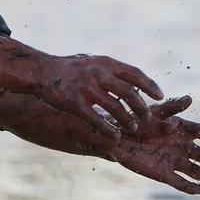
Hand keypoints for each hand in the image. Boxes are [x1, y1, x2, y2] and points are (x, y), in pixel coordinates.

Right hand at [36, 54, 163, 138]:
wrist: (39, 70)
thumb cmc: (70, 68)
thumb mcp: (93, 62)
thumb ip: (112, 71)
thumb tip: (136, 80)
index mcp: (105, 63)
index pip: (135, 73)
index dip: (149, 86)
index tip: (160, 96)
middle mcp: (98, 73)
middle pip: (129, 93)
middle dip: (141, 108)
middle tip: (148, 118)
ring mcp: (86, 88)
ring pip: (116, 108)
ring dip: (127, 120)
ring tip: (134, 128)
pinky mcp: (74, 103)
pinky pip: (96, 119)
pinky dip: (108, 129)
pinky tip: (116, 137)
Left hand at [110, 95, 199, 193]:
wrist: (117, 137)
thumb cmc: (136, 120)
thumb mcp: (155, 111)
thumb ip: (172, 107)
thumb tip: (189, 99)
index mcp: (184, 129)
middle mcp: (183, 146)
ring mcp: (174, 161)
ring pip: (196, 170)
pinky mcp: (163, 174)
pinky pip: (180, 183)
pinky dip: (189, 187)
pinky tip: (199, 190)